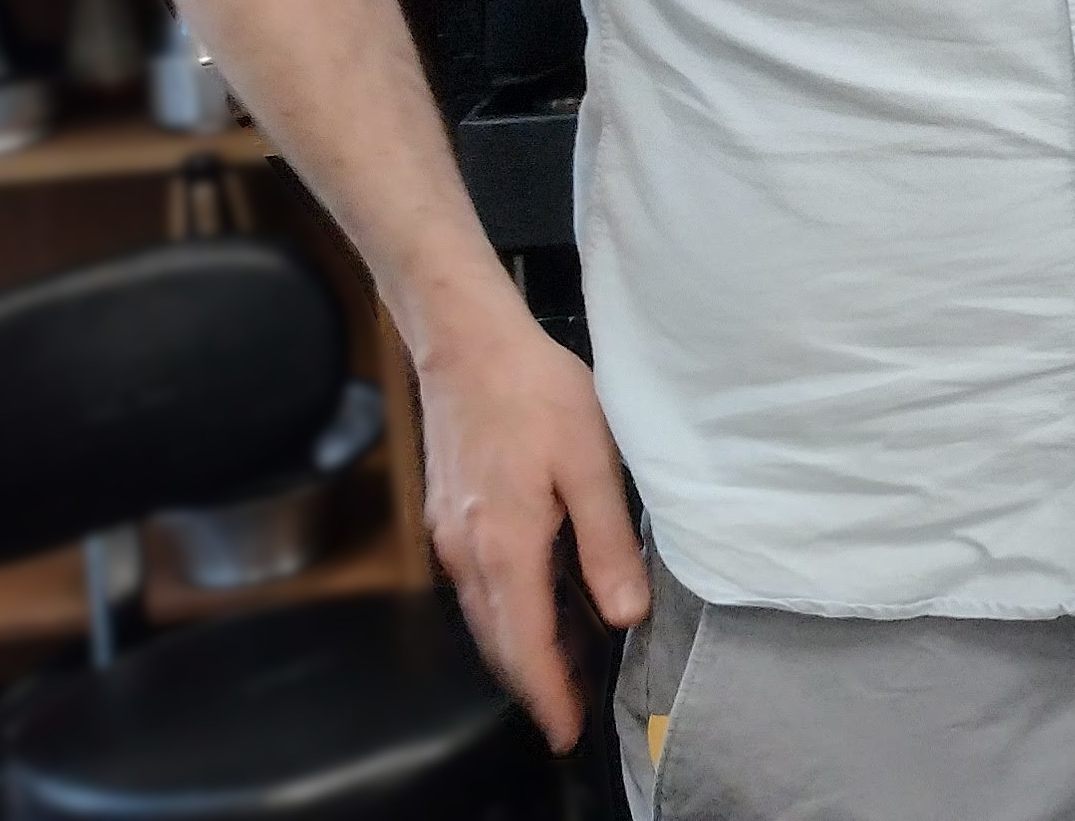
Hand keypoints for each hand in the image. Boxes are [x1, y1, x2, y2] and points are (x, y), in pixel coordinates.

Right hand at [412, 304, 645, 751]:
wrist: (470, 346)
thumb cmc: (536, 393)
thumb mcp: (592, 465)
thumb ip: (608, 545)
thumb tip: (624, 614)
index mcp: (505, 547)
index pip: (525, 646)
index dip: (548, 694)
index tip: (567, 729)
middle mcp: (466, 553)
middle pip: (499, 642)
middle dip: (535, 682)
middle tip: (571, 710)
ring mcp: (451, 537)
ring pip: (485, 617)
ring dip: (521, 649)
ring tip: (566, 668)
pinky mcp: (450, 518)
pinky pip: (477, 586)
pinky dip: (507, 612)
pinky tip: (539, 606)